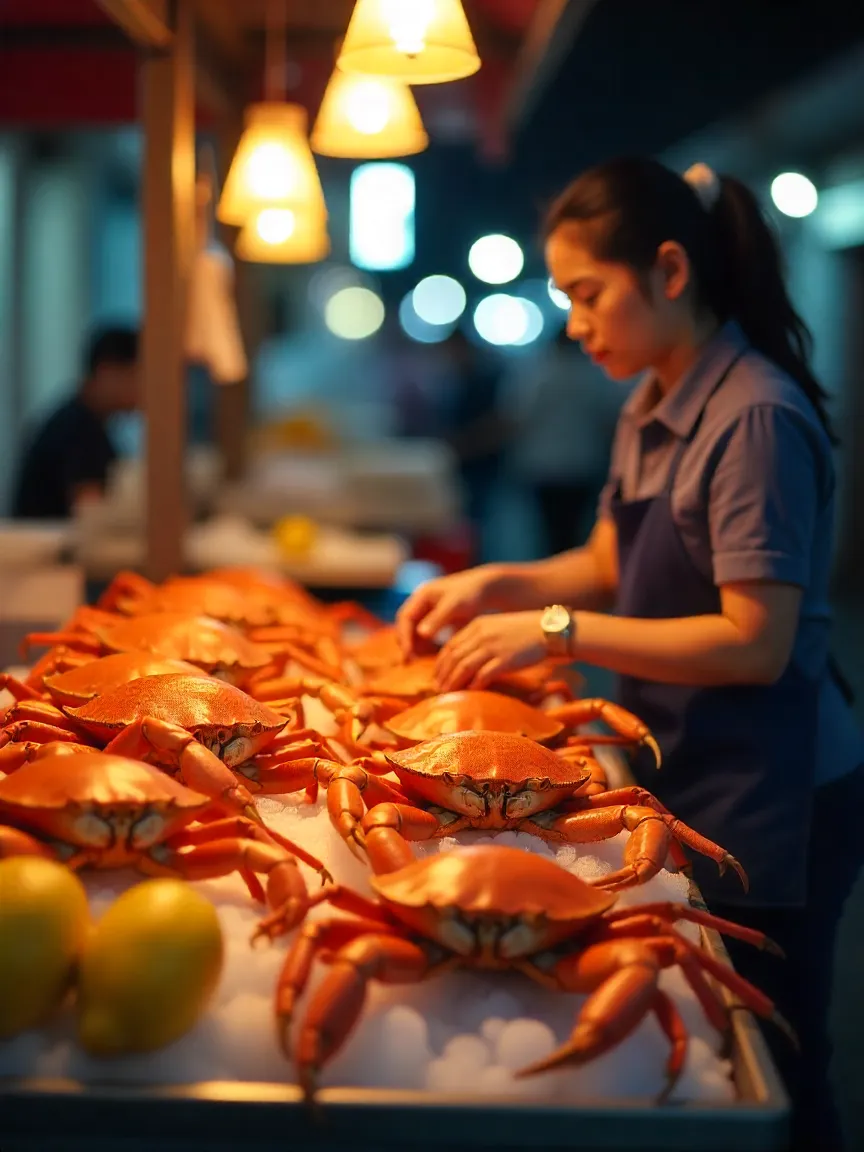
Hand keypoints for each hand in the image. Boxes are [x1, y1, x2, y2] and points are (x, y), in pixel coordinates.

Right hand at [396, 564, 518, 656]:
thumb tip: (420, 634)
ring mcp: (428, 613)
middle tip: (408, 662)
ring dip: (414, 647)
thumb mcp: (455, 605)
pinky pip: (425, 637)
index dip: (404, 635)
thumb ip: (438, 618)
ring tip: (417, 663)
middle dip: (406, 643)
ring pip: (414, 633)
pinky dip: (425, 648)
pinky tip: (431, 659)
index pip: (405, 617)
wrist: (487, 590)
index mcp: (422, 595)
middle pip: (406, 626)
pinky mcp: (437, 622)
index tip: (407, 652)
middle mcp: (421, 604)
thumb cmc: (471, 594)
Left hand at [434, 611, 547, 690]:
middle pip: (453, 657)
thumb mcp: (497, 627)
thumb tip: (466, 657)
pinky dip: (473, 685)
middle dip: (443, 675)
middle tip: (437, 688)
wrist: (549, 630)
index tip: (437, 674)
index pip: (451, 645)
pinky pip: (483, 675)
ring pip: (463, 667)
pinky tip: (469, 692)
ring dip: (453, 682)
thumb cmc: (525, 631)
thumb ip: (480, 638)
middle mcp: (481, 635)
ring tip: (447, 693)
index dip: (441, 662)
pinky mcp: (505, 660)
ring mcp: (493, 647)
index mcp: (477, 625)